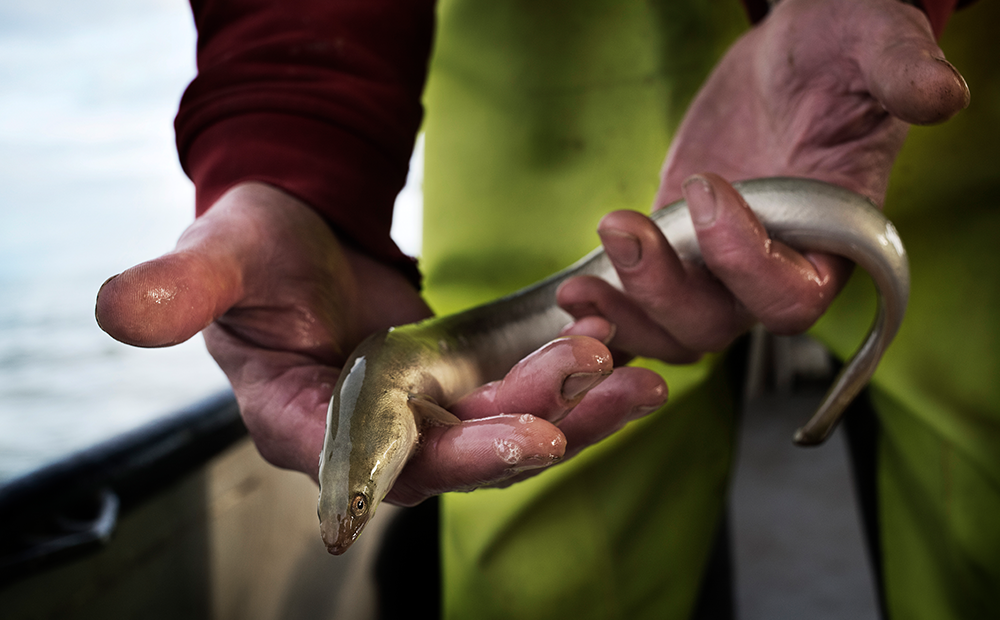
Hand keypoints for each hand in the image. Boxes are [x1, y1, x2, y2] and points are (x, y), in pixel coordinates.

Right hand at [96, 182, 666, 499]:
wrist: (299, 243)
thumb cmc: (251, 252)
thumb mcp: (220, 257)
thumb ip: (185, 287)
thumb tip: (122, 309)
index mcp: (299, 421)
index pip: (369, 458)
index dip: (441, 457)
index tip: (516, 438)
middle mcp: (366, 436)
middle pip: (453, 456)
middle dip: (526, 431)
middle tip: (593, 392)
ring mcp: (417, 418)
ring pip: (500, 433)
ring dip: (572, 413)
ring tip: (637, 380)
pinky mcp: (458, 390)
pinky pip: (521, 400)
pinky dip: (574, 389)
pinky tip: (632, 367)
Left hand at [559, 0, 968, 361]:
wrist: (794, 56)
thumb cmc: (843, 49)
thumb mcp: (874, 45)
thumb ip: (900, 73)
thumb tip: (941, 95)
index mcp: (833, 240)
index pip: (792, 296)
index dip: (745, 262)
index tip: (707, 191)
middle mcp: (776, 268)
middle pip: (720, 325)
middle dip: (665, 290)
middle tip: (625, 226)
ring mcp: (721, 268)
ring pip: (675, 331)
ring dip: (627, 314)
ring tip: (582, 285)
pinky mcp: (678, 253)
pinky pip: (643, 307)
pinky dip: (610, 312)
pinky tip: (573, 295)